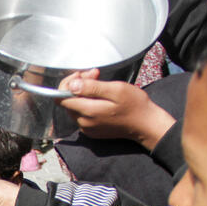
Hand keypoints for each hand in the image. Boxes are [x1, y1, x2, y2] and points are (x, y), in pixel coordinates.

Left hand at [58, 69, 175, 150]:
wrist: (145, 124)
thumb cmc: (135, 105)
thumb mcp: (116, 89)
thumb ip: (92, 88)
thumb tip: (72, 85)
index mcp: (88, 112)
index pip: (61, 97)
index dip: (69, 82)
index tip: (84, 75)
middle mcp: (84, 123)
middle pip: (67, 101)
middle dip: (77, 86)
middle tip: (95, 76)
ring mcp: (87, 128)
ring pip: (74, 107)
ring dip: (82, 94)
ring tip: (100, 86)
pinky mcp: (91, 131)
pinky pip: (81, 115)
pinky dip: (87, 104)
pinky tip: (100, 98)